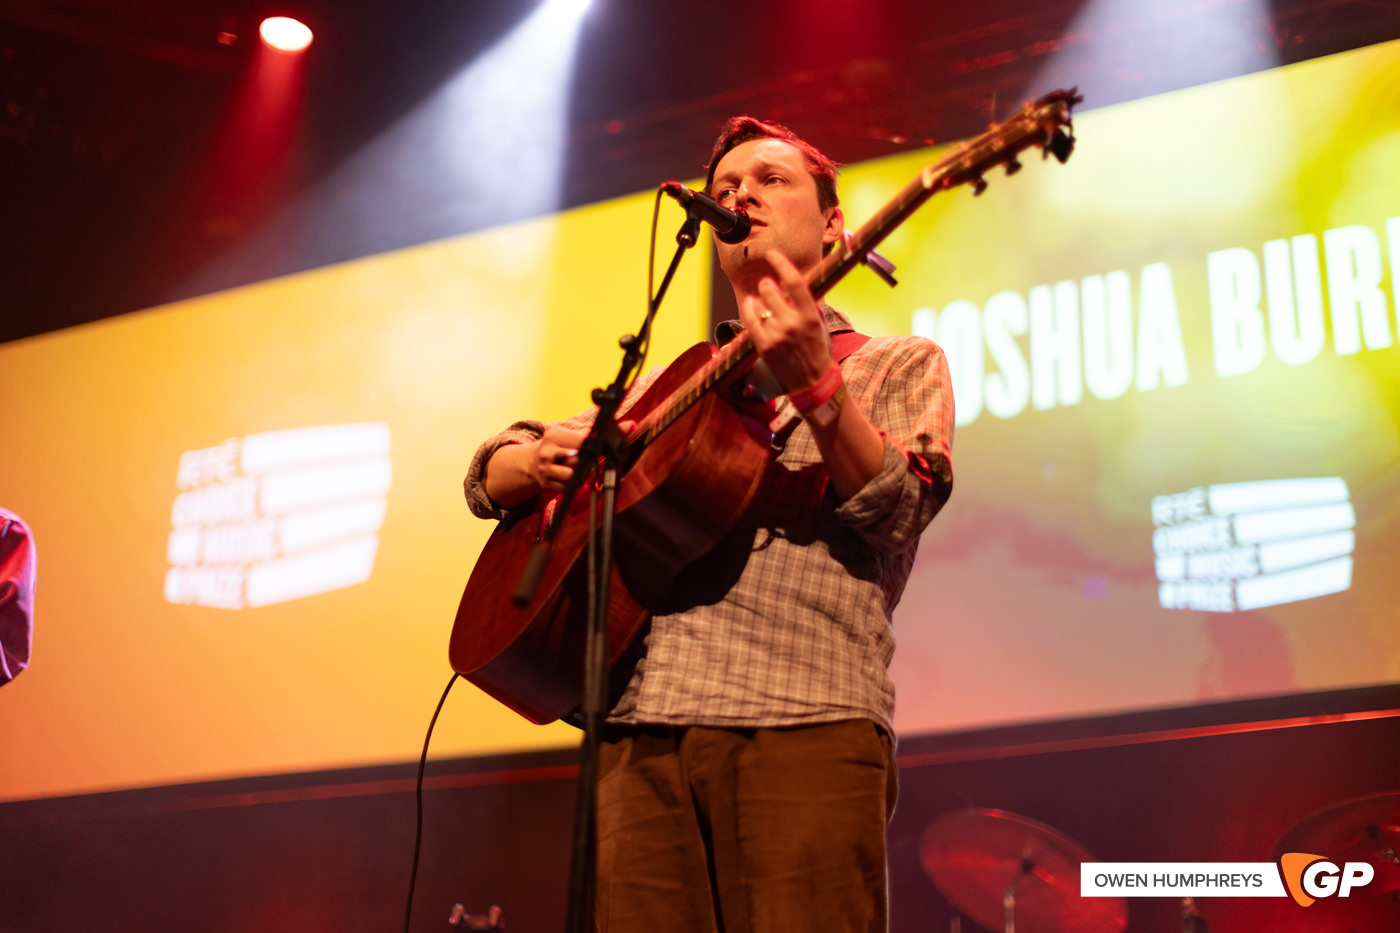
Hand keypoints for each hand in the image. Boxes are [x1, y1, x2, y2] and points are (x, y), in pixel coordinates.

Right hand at [527, 425, 589, 494]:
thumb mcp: (564, 435)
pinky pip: (566, 488)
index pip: (580, 442)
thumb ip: (582, 433)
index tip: (594, 448)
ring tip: (578, 471)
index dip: (591, 446)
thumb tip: (598, 432)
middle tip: (586, 462)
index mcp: (552, 436)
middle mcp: (546, 453)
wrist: (533, 460)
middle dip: (585, 462)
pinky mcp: (545, 484)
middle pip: (577, 460)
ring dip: (578, 476)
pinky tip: (569, 479)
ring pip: (571, 476)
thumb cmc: (554, 447)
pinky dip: (570, 485)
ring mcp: (544, 469)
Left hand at [737, 249, 832, 391]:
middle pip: (770, 290)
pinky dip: (749, 307)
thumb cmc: (817, 348)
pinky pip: (750, 319)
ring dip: (760, 298)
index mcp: (810, 315)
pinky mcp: (764, 346)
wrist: (812, 381)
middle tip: (769, 285)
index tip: (772, 253)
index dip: (780, 263)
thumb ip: (806, 303)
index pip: (793, 281)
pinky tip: (751, 303)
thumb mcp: (818, 323)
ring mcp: (777, 335)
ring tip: (763, 301)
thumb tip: (790, 280)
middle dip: (768, 284)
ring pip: (760, 304)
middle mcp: (792, 324)